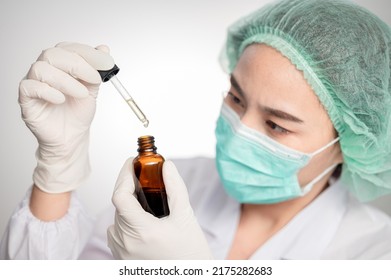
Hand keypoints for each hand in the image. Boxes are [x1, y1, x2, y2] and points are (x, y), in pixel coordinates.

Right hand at [19, 42, 113, 192]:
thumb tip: (104, 48)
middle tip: (94, 79)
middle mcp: (46, 70)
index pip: (69, 48)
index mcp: (61, 65)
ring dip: (65, 80)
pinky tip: (61, 99)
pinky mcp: (26, 100)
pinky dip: (48, 91)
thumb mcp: (92, 90)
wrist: (71, 137)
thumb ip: (96, 70)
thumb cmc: (78, 113)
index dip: (88, 53)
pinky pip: (29, 87)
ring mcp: (34, 84)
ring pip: (40, 69)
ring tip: (81, 94)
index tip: (105, 63)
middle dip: (77, 65)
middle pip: (53, 54)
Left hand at [107, 158, 213, 259]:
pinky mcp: (121, 259)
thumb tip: (167, 166)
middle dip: (130, 188)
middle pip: (119, 205)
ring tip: (148, 200)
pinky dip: (127, 220)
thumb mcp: (185, 216)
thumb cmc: (190, 254)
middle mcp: (126, 243)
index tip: (133, 163)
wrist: (190, 277)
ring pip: (117, 218)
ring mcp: (121, 253)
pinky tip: (144, 219)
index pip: (120, 196)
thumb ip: (175, 188)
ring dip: (129, 205)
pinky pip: (117, 232)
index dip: (124, 175)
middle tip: (146, 177)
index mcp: (141, 232)